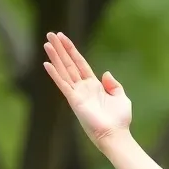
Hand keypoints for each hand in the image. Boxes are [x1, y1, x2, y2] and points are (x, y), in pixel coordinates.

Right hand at [42, 31, 131, 147]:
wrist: (115, 134)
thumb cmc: (119, 119)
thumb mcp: (121, 97)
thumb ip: (113, 85)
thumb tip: (105, 73)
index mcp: (94, 86)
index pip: (80, 63)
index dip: (71, 50)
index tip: (63, 37)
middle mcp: (83, 88)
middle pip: (69, 64)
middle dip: (60, 49)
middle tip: (50, 34)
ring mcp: (77, 94)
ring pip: (64, 71)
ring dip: (55, 57)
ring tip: (47, 43)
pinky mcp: (74, 101)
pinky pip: (63, 84)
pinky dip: (55, 74)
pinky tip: (46, 63)